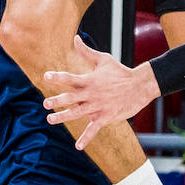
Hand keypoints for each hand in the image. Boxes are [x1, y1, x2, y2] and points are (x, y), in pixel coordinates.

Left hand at [42, 35, 158, 149]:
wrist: (139, 86)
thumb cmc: (120, 72)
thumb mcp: (103, 60)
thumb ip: (86, 52)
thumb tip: (75, 38)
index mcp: (90, 80)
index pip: (70, 78)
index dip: (58, 77)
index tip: (46, 76)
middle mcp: (92, 94)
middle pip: (71, 98)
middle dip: (57, 101)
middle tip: (45, 104)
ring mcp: (98, 106)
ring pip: (77, 113)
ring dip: (63, 117)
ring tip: (50, 119)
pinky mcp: (106, 117)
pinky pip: (94, 129)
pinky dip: (86, 138)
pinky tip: (78, 146)